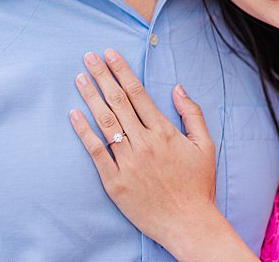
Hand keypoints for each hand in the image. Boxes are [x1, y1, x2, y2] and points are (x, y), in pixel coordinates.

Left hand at [68, 49, 226, 250]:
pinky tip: (73, 114)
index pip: (137, 93)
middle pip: (118, 102)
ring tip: (79, 77)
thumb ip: (192, 114)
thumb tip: (178, 88)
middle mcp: (144, 143)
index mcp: (164, 132)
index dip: (121, 71)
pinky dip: (83, 131)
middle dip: (102, 76)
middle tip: (88, 56)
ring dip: (90, 97)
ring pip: (105, 122)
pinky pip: (96, 151)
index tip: (109, 54)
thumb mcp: (205, 146)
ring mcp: (127, 162)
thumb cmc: (198, 185)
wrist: (189, 223)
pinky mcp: (115, 181)